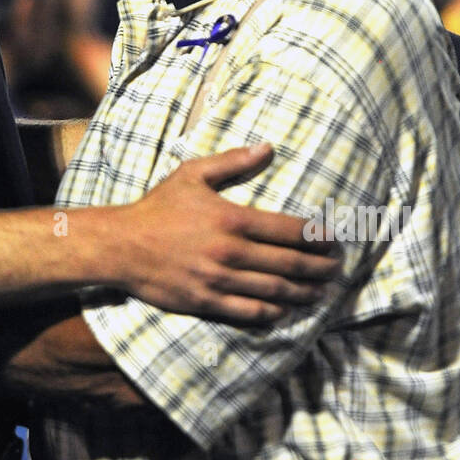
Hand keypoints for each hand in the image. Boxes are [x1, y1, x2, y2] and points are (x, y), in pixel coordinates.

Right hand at [115, 143, 339, 322]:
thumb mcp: (192, 175)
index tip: (335, 241)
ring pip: (276, 291)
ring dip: (305, 293)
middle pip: (291, 264)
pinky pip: (251, 312)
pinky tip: (286, 309)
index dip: (319, 238)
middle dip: (321, 268)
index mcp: (232, 219)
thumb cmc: (158, 208)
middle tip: (338, 269)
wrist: (121, 246)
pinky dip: (274, 312)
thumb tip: (268, 147)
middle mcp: (231, 252)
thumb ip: (232, 162)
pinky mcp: (208, 303)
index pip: (290, 231)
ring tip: (322, 292)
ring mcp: (220, 281)